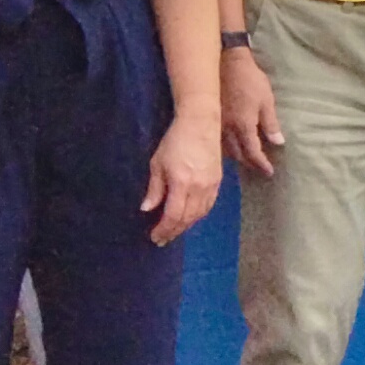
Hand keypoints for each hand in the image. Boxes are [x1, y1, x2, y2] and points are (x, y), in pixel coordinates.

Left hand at [143, 108, 222, 243]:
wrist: (200, 124)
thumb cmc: (174, 141)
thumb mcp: (158, 164)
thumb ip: (154, 189)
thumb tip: (147, 209)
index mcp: (182, 183)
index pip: (174, 215)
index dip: (164, 229)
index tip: (155, 237)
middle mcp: (199, 188)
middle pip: (188, 218)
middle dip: (174, 231)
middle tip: (162, 239)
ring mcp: (211, 186)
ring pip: (199, 214)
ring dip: (186, 226)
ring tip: (174, 231)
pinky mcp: (218, 182)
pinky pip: (208, 206)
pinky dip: (198, 216)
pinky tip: (190, 218)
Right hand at [222, 50, 282, 177]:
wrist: (225, 63)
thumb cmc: (250, 81)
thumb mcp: (266, 100)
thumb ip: (271, 123)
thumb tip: (278, 143)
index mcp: (243, 126)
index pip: (252, 153)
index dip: (261, 164)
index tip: (269, 172)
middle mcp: (227, 130)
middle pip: (238, 154)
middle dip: (249, 162)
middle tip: (259, 166)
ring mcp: (216, 125)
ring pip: (225, 149)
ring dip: (237, 156)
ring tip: (246, 158)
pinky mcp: (210, 118)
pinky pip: (217, 140)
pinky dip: (226, 147)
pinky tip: (232, 145)